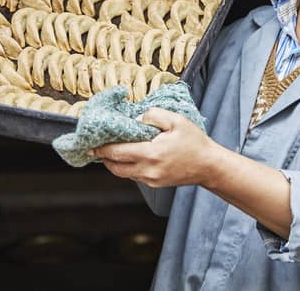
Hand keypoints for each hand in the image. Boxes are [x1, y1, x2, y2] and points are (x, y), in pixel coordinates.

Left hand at [92, 107, 220, 187]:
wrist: (208, 166)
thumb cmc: (194, 141)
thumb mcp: (176, 120)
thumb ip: (153, 115)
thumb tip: (136, 119)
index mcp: (151, 153)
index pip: (117, 152)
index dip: (101, 149)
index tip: (91, 144)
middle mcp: (148, 170)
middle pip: (115, 167)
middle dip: (103, 157)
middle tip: (96, 147)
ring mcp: (150, 180)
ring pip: (123, 173)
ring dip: (114, 163)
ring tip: (111, 150)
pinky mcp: (154, 184)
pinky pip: (134, 175)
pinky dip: (128, 166)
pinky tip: (130, 155)